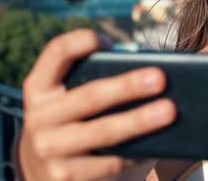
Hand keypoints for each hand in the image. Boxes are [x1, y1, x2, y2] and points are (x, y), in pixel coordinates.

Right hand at [19, 29, 176, 180]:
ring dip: (139, 120)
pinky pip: (109, 163)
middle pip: (89, 96)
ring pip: (102, 132)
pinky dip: (136, 152)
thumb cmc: (77, 124)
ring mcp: (48, 149)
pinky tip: (156, 143)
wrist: (50, 175)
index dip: (80, 42)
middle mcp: (38, 117)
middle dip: (127, 86)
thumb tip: (150, 75)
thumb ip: (99, 82)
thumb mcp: (73, 101)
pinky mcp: (63, 177)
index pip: (56, 53)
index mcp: (40, 87)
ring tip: (169, 110)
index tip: (107, 40)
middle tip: (160, 77)